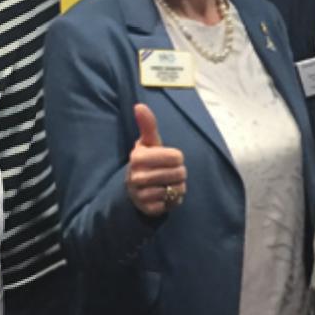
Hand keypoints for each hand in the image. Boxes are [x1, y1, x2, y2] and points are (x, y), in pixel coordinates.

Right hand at [125, 102, 186, 217]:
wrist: (134, 189)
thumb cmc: (147, 160)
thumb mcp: (148, 142)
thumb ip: (147, 125)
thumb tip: (139, 105)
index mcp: (138, 157)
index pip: (176, 157)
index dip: (177, 158)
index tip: (168, 159)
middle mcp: (137, 176)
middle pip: (179, 173)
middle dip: (179, 173)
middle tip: (169, 173)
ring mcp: (141, 194)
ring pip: (177, 189)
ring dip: (178, 187)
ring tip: (167, 183)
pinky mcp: (148, 209)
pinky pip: (172, 204)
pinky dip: (173, 200)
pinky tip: (164, 195)